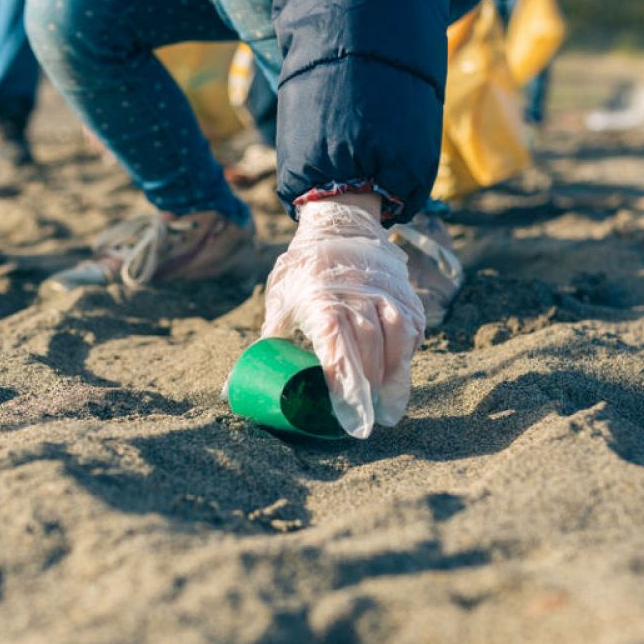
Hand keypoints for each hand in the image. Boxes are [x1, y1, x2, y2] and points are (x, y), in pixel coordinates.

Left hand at [262, 194, 426, 437]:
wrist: (339, 226)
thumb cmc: (303, 271)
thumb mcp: (280, 301)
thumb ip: (265, 343)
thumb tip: (229, 391)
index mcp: (320, 299)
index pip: (336, 345)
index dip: (343, 380)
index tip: (346, 411)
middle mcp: (356, 295)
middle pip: (369, 347)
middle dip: (370, 386)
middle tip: (367, 418)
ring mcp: (384, 292)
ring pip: (397, 336)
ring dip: (395, 373)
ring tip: (388, 403)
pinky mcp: (404, 293)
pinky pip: (413, 326)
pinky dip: (409, 351)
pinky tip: (399, 372)